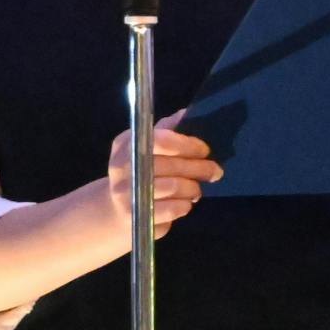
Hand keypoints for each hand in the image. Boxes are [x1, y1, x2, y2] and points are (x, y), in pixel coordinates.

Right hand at [104, 111, 220, 238]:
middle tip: (215, 171)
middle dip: (199, 168)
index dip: (187, 145)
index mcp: (126, 144)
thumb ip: (166, 131)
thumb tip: (187, 112)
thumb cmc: (137, 174)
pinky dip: (185, 205)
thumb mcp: (146, 149)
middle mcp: (123, 167)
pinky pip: (173, 208)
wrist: (114, 211)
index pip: (160, 139)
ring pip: (175, 187)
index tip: (204, 150)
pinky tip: (185, 202)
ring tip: (196, 189)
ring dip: (193, 188)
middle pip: (171, 165)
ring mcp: (128, 193)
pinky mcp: (138, 216)